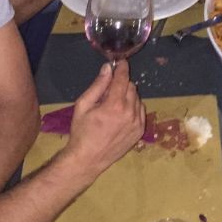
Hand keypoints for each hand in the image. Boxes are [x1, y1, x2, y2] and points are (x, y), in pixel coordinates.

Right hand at [66, 60, 145, 177]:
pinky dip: (132, 108)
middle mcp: (130, 112)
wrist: (88, 159)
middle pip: (131, 87)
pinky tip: (120, 115)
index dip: (122, 68)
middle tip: (108, 92)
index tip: (121, 62)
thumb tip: (108, 68)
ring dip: (127, 96)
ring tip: (112, 106)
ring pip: (136, 98)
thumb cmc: (82, 131)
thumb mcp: (83, 105)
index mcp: (115, 105)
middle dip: (121, 84)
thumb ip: (97, 85)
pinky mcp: (140, 131)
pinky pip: (140, 110)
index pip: (123, 78)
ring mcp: (137, 123)